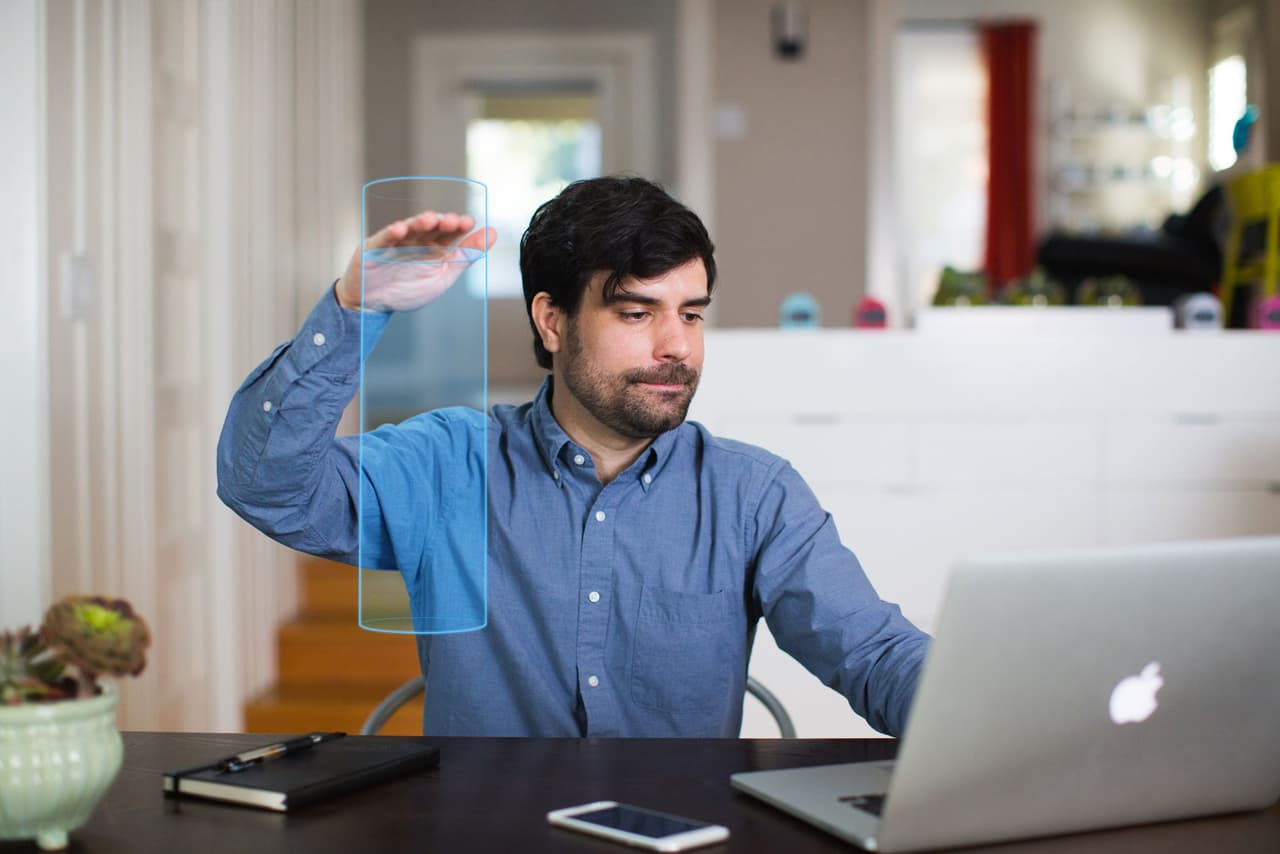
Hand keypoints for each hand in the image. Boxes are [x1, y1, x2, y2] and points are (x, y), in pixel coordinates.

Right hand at [335, 211, 495, 312]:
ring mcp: (395, 242)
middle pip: (430, 227)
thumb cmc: (408, 289)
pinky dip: (392, 234)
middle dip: (441, 223)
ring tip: (430, 220)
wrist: (374, 304)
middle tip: (452, 221)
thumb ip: (467, 255)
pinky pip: (384, 239)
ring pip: (409, 229)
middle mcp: (416, 240)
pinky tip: (400, 229)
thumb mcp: (444, 275)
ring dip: (419, 223)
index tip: (468, 222)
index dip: (458, 226)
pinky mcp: (374, 248)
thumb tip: (492, 233)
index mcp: (434, 247)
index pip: (449, 232)